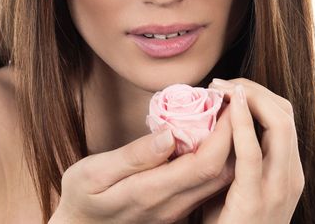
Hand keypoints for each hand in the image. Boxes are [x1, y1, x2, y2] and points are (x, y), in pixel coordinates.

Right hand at [52, 104, 235, 223]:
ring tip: (220, 115)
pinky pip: (206, 185)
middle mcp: (171, 205)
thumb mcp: (94, 173)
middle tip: (229, 103)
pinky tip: (206, 138)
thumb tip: (169, 134)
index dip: (224, 134)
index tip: (227, 104)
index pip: (204, 163)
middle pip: (220, 172)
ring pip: (217, 180)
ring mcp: (176, 210)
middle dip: (233, 136)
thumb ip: (133, 156)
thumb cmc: (81, 198)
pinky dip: (214, 159)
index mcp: (151, 192)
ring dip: (226, 148)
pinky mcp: (175, 209)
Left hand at [207, 78, 304, 223]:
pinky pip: (253, 151)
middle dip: (254, 89)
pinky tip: (230, 104)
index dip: (258, 94)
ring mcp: (279, 186)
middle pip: (285, 112)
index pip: (283, 116)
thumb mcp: (237, 185)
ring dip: (250, 97)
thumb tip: (213, 124)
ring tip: (221, 88)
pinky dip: (243, 121)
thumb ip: (236, 157)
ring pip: (279, 123)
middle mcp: (290, 173)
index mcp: (287, 168)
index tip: (227, 86)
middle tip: (220, 83)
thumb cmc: (228, 222)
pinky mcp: (258, 197)